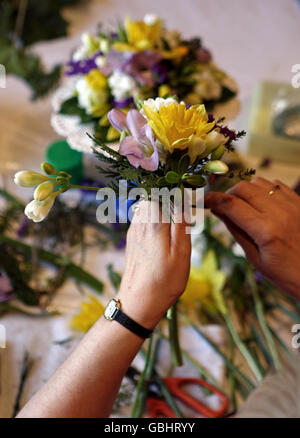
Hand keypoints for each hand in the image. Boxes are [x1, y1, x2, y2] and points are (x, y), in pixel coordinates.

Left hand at [117, 201, 190, 328]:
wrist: (138, 302)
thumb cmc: (165, 281)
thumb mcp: (181, 253)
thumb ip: (181, 223)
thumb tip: (183, 198)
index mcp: (154, 223)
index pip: (163, 190)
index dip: (176, 189)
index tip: (188, 197)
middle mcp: (141, 222)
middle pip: (153, 194)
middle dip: (169, 197)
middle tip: (183, 212)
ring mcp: (134, 230)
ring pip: (146, 205)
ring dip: (161, 207)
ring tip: (175, 223)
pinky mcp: (132, 238)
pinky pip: (142, 217)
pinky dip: (154, 217)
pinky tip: (163, 233)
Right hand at [205, 177, 299, 298]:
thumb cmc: (287, 274)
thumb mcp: (256, 258)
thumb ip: (236, 231)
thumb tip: (218, 211)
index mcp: (266, 231)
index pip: (231, 205)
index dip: (212, 199)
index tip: (202, 200)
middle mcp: (280, 212)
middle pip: (242, 188)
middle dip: (227, 195)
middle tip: (222, 207)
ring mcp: (293, 204)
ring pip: (258, 182)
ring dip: (245, 191)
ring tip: (243, 207)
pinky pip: (275, 185)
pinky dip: (262, 190)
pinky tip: (260, 204)